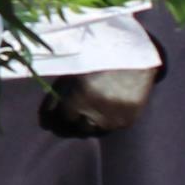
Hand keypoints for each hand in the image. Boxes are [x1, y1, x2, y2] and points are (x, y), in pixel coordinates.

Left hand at [39, 66, 157, 138]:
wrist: (137, 53)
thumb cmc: (101, 57)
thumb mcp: (76, 70)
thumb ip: (61, 92)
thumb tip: (47, 116)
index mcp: (80, 96)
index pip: (65, 117)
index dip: (64, 112)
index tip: (64, 109)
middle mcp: (96, 111)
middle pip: (80, 128)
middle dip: (77, 121)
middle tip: (78, 113)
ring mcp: (114, 118)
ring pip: (96, 131)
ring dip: (92, 123)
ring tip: (94, 110)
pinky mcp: (129, 120)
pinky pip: (113, 128)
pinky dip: (109, 121)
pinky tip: (110, 108)